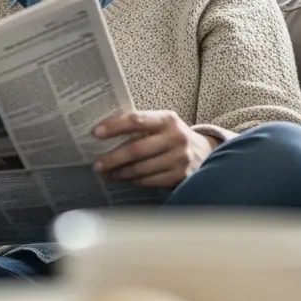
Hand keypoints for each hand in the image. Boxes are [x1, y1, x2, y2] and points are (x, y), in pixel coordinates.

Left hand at [92, 110, 215, 188]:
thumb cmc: (173, 137)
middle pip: (136, 149)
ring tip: (109, 173)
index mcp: (167, 119)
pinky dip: (135, 180)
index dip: (114, 126)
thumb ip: (141, 124)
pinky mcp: (181, 176)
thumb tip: (105, 131)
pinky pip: (150, 180)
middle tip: (97, 164)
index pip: (136, 120)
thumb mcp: (163, 124)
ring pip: (141, 168)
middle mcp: (175, 137)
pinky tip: (127, 179)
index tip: (96, 132)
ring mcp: (180, 158)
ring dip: (121, 172)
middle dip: (112, 158)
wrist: (205, 153)